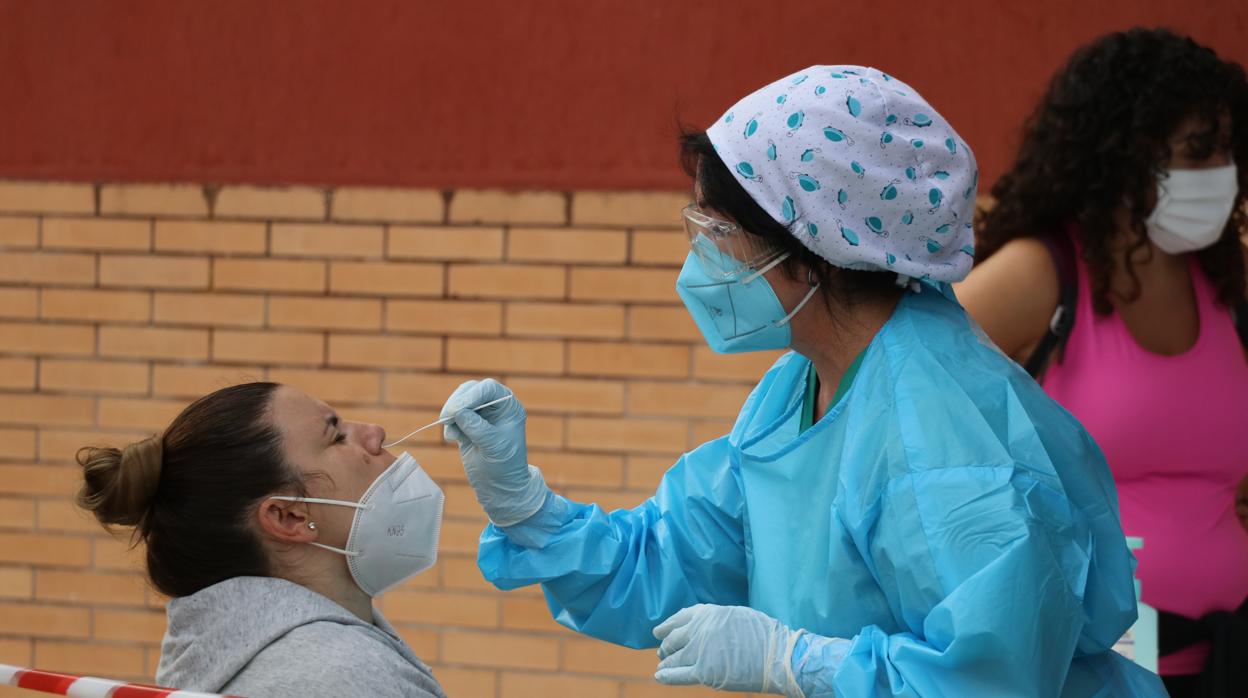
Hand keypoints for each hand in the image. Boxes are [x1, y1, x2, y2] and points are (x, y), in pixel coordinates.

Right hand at [441, 379, 547, 526]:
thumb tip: (460, 412)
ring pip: (459, 401)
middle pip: (470, 390)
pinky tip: (453, 439)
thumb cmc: (504, 466)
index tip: (458, 409)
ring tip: (453, 434)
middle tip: (447, 418)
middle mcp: (495, 407)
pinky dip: (449, 425)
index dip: (472, 395)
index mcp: (509, 407)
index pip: (489, 388)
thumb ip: (478, 428)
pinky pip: (452, 416)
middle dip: (457, 403)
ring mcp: (480, 415)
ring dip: (451, 415)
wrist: (499, 486)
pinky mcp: (467, 425)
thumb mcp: (495, 447)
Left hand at [654, 604, 802, 695]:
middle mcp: (700, 630)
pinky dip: (667, 676)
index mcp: (708, 613)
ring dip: (666, 661)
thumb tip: (701, 624)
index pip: (679, 618)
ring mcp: (700, 651)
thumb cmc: (763, 635)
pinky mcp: (705, 672)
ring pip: (674, 658)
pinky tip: (659, 676)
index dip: (667, 626)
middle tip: (663, 651)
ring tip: (662, 664)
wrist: (777, 655)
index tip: (659, 632)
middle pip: (674, 639)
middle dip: (666, 646)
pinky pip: (679, 675)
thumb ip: (715, 618)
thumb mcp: (736, 615)